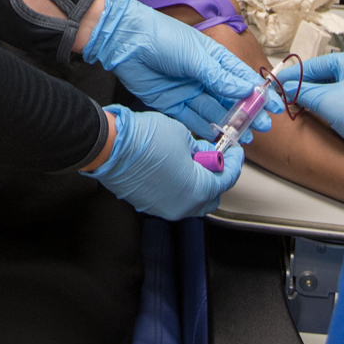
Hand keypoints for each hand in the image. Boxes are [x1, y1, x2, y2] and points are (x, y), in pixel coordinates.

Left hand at [81, 0, 274, 136]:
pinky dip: (206, 128)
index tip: (275, 107)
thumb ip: (219, 76)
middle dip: (247, 113)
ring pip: (213, 111)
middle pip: (229, 98)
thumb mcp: (195, 56)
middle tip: (261, 127)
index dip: (259, 92)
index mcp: (213, 58)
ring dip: (229, 124)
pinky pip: (192, 119)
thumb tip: (245, 90)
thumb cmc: (162, 38)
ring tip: (245, 137)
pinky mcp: (171, 102)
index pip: (241, 77)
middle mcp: (203, 75)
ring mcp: (188, 90)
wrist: (126, 41)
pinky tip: (219, 136)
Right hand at [83, 105, 243, 218]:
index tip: (233, 151)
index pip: (226, 178)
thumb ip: (199, 149)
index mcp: (198, 190)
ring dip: (196, 184)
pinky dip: (178, 187)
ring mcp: (164, 208)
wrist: (109, 147)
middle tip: (211, 157)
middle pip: (211, 197)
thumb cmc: (144, 139)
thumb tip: (205, 154)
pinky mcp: (148, 206)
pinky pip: (172, 200)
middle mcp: (183, 206)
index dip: (233, 162)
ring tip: (190, 161)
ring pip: (191, 201)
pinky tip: (172, 169)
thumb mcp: (182, 135)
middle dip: (216, 178)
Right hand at [272, 53, 343, 162]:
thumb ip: (304, 93)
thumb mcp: (329, 103)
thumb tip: (287, 89)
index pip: (316, 64)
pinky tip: (319, 110)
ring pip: (333, 86)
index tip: (278, 84)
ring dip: (317, 95)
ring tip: (300, 104)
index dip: (294, 76)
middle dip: (306, 86)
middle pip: (324, 74)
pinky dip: (330, 101)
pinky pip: (343, 95)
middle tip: (286, 96)